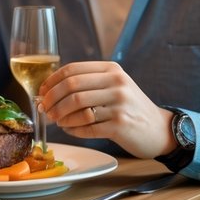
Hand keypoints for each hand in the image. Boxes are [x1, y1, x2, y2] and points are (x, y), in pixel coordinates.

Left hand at [38, 61, 172, 157]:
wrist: (158, 129)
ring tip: (56, 120)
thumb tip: (48, 91)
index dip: (51, 81)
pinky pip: (87, 126)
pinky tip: (69, 130)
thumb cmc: (129, 108)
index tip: (41, 92)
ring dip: (61, 116)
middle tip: (44, 109)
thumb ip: (87, 84)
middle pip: (72, 87)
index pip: (72, 70)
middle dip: (52, 99)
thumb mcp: (114, 86)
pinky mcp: (120, 124)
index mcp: (111, 70)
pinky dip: (73, 129)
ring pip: (77, 107)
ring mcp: (119, 104)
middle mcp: (117, 83)